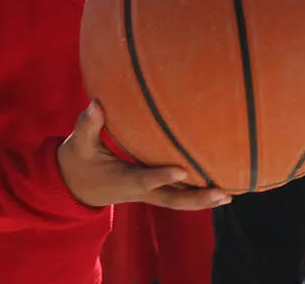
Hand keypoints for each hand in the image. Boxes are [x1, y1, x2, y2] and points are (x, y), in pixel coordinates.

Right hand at [57, 102, 231, 210]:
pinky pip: (177, 196)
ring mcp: (147, 194)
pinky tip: (219, 189)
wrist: (75, 187)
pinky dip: (196, 194)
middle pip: (171, 200)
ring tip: (229, 195)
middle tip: (222, 193)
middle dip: (196, 198)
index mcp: (121, 180)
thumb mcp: (79, 144)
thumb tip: (96, 104)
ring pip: (177, 201)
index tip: (183, 170)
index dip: (161, 177)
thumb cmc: (78, 161)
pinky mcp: (152, 191)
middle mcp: (139, 191)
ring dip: (202, 200)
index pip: (143, 180)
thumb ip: (88, 125)